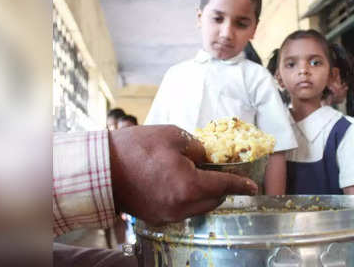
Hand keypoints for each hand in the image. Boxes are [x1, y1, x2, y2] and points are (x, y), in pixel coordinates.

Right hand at [109, 125, 257, 225]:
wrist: (100, 168)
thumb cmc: (135, 148)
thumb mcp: (173, 136)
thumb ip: (197, 148)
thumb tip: (206, 157)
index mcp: (189, 186)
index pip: (224, 186)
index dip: (241, 184)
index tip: (252, 185)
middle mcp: (181, 206)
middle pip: (214, 199)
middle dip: (221, 186)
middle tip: (220, 172)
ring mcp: (168, 215)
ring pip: (198, 206)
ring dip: (204, 193)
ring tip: (197, 174)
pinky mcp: (156, 217)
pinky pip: (182, 209)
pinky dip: (187, 198)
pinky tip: (180, 182)